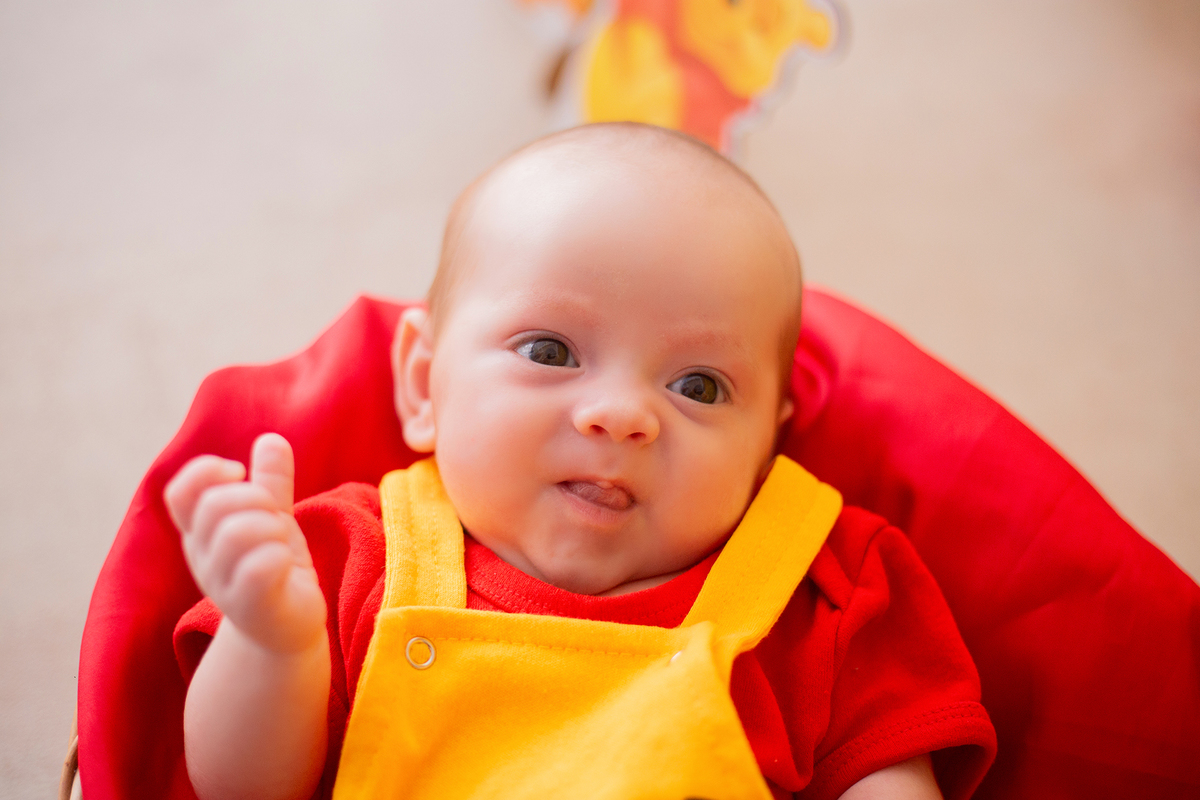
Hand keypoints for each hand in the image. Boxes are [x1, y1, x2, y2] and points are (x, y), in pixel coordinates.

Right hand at [165, 433, 326, 652]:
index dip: (209, 472)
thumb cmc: (275, 571)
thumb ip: (271, 482)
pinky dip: (280, 556)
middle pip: (216, 505)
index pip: (181, 491)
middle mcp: (203, 558)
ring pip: (239, 532)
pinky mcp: (251, 607)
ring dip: (272, 528)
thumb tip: (271, 438)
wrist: (287, 631)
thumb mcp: (273, 519)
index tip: (240, 475)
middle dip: (256, 499)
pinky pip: (260, 566)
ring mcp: (223, 585)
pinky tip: (286, 567)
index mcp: (201, 533)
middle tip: (274, 519)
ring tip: (282, 545)